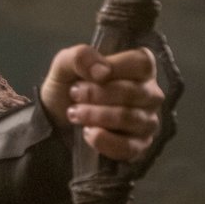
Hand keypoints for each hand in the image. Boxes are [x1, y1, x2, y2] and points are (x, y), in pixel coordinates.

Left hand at [40, 44, 162, 161]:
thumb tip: (102, 71)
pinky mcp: (139, 146)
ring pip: (129, 118)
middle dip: (95, 95)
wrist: (54, 121)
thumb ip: (80, 57)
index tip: (87, 76)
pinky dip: (102, 140)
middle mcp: (150, 94)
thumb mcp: (64, 65)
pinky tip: (87, 133)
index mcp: (139, 68)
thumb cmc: (67, 88)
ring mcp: (147, 121)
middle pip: (132, 93)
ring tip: (75, 113)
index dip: (114, 68)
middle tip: (74, 95)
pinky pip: (128, 146)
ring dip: (95, 116)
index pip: (142, 64)